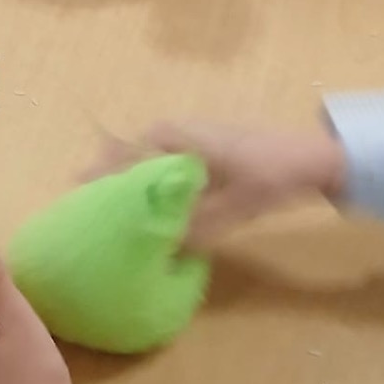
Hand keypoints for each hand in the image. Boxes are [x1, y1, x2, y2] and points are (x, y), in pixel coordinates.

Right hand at [87, 120, 346, 251]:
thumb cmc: (267, 176)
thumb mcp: (230, 209)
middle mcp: (170, 133)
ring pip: (141, 158)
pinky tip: (148, 204)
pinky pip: (159, 162)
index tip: (74, 195)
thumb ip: (193, 229)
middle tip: (85, 207)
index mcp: (170, 138)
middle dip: (104, 178)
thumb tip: (158, 251)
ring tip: (109, 208)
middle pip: (125, 155)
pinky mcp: (198, 150)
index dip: (96, 178)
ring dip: (125, 179)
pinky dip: (146, 179)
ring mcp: (185, 138)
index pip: (119, 157)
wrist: (309, 158)